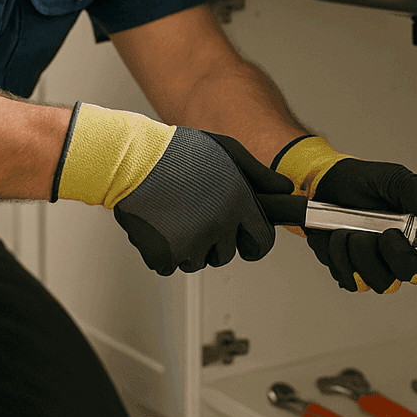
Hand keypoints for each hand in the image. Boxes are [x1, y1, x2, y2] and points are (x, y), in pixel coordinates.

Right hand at [57, 102, 292, 274]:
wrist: (131, 160)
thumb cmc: (177, 152)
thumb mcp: (227, 152)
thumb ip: (259, 175)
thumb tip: (285, 189)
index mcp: (238, 203)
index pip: (261, 242)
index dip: (252, 241)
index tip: (244, 239)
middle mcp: (219, 226)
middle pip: (226, 254)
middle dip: (214, 241)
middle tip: (196, 213)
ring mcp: (191, 243)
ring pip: (197, 261)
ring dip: (187, 246)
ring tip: (174, 213)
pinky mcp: (164, 255)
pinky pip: (169, 265)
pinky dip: (163, 251)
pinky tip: (159, 223)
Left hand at [274, 136, 416, 292]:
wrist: (328, 184)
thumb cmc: (363, 183)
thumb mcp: (392, 178)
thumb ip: (416, 190)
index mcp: (415, 237)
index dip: (405, 256)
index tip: (391, 234)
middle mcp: (396, 258)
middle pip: (395, 279)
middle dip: (376, 253)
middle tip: (370, 231)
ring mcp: (373, 266)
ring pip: (370, 280)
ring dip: (353, 251)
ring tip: (348, 228)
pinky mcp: (350, 271)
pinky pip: (346, 277)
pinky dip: (337, 255)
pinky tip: (337, 237)